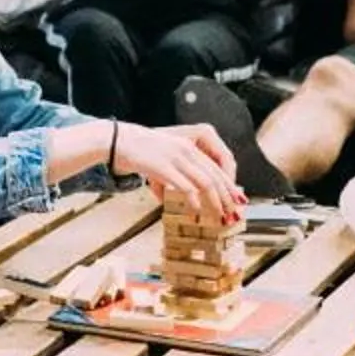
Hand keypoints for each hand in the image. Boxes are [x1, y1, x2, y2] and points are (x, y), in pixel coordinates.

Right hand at [117, 121, 242, 224]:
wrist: (118, 141)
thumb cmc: (138, 151)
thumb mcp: (161, 158)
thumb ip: (170, 176)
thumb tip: (166, 198)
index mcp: (189, 146)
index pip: (217, 167)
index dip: (229, 184)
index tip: (236, 199)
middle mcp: (186, 150)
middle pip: (215, 176)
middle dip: (227, 196)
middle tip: (234, 212)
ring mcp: (176, 158)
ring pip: (205, 182)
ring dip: (215, 201)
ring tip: (219, 215)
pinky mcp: (164, 167)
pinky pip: (186, 187)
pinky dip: (194, 200)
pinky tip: (195, 210)